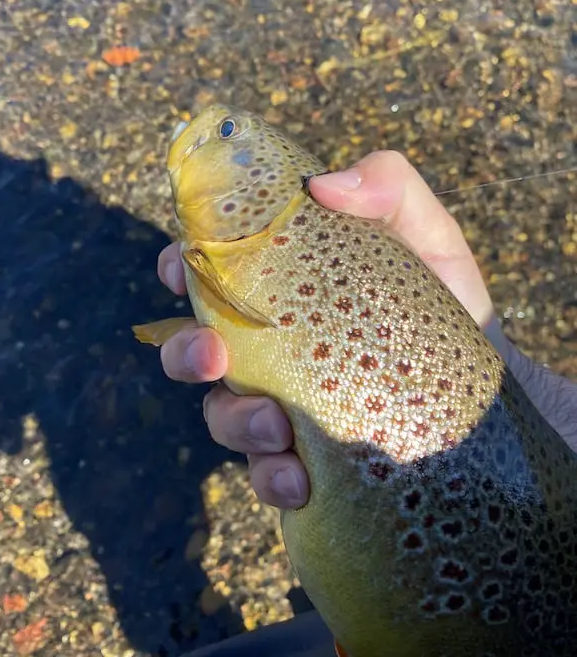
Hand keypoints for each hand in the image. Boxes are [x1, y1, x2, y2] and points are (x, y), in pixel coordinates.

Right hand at [157, 151, 504, 507]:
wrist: (484, 394)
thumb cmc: (444, 304)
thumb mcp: (428, 235)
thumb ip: (387, 184)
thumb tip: (323, 186)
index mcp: (285, 289)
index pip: (212, 273)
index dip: (181, 266)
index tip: (179, 267)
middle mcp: (271, 348)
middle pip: (196, 350)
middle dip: (186, 354)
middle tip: (211, 356)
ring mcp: (282, 407)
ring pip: (224, 416)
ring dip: (234, 421)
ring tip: (277, 426)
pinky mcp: (304, 461)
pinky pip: (267, 476)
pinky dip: (272, 478)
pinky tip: (300, 480)